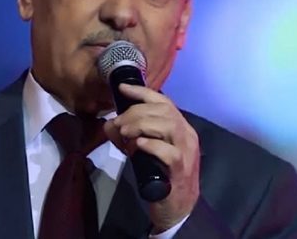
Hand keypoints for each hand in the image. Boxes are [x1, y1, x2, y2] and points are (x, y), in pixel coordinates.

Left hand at [103, 83, 200, 232]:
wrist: (177, 207)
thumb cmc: (161, 176)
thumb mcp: (143, 151)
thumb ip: (129, 136)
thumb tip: (109, 125)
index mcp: (180, 127)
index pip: (164, 101)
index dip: (142, 92)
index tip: (122, 89)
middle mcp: (187, 135)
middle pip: (163, 110)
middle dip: (136, 112)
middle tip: (119, 123)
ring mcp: (186, 152)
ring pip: (168, 126)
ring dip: (142, 124)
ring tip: (125, 133)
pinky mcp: (180, 170)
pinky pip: (169, 152)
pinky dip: (151, 145)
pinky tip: (138, 145)